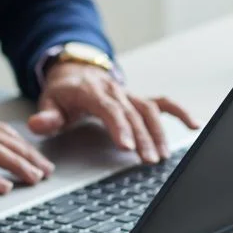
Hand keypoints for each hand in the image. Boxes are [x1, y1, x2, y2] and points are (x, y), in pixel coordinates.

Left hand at [27, 63, 197, 163]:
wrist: (76, 72)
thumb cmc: (64, 93)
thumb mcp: (49, 102)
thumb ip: (46, 116)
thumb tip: (39, 124)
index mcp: (92, 91)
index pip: (109, 108)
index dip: (119, 127)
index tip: (127, 147)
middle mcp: (115, 91)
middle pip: (133, 114)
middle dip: (143, 138)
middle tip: (148, 161)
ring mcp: (130, 94)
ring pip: (150, 111)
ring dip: (159, 133)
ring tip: (162, 156)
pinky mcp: (140, 99)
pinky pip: (163, 103)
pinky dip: (180, 113)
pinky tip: (193, 125)